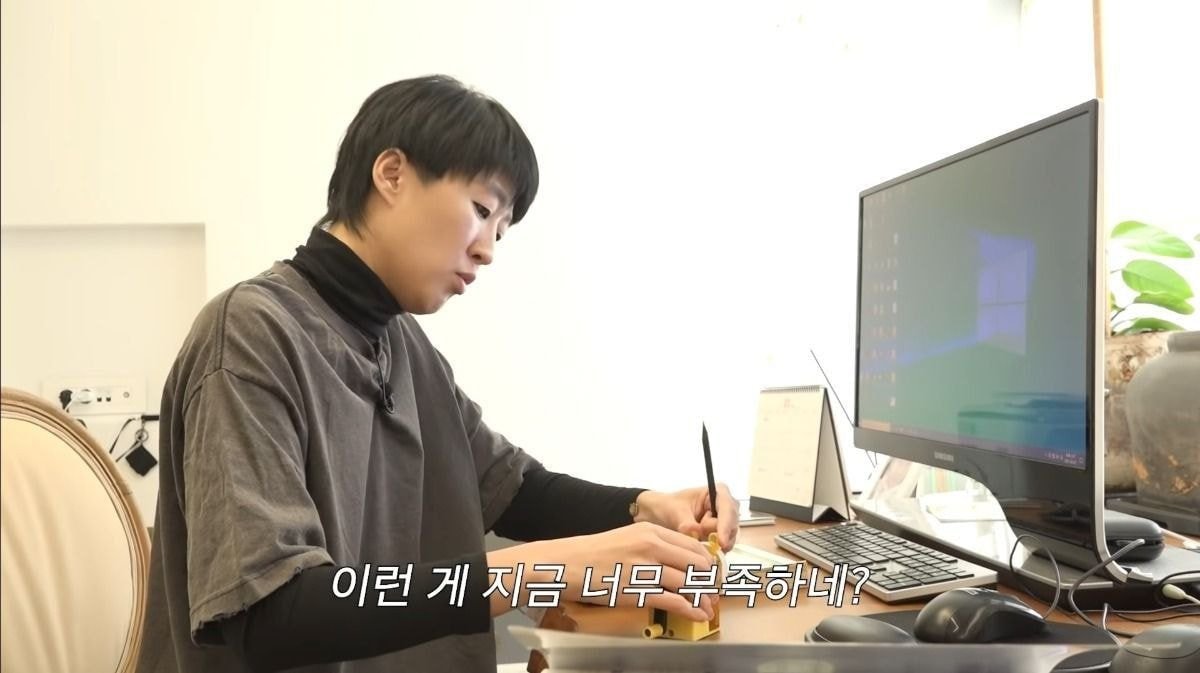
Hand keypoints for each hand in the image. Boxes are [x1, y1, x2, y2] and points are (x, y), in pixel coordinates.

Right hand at [487, 521, 716, 620]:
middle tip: (714, 592)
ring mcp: (645, 567)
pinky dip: (690, 609)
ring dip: (703, 598)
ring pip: (689, 582)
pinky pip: (674, 600)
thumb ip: (654, 547)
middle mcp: (652, 545)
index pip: (695, 546)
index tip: (713, 575)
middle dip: (711, 581)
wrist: (567, 564)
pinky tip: (696, 614)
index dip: (709, 564)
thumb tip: (679, 563)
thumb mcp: (628, 540)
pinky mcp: (637, 589)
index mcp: (652, 531)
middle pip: (697, 564)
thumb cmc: (594, 555)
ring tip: (708, 607)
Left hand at [633, 483, 738, 551]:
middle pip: (732, 525)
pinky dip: (711, 549)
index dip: (726, 526)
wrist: (661, 514)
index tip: (721, 542)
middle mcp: (726, 507)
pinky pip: (722, 547)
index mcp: (719, 492)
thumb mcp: (675, 511)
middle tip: (697, 537)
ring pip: (729, 539)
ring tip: (693, 537)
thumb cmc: (669, 506)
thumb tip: (696, 533)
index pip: (728, 509)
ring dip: (712, 543)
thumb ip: (688, 523)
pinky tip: (698, 546)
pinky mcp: (721, 537)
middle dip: (716, 535)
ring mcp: (725, 523)